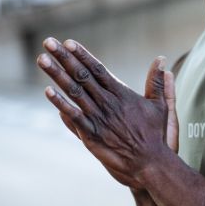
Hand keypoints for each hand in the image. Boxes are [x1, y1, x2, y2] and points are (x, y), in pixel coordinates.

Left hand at [37, 38, 177, 187]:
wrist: (149, 163)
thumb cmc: (156, 135)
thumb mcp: (160, 106)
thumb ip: (157, 82)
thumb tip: (162, 59)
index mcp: (121, 94)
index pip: (97, 69)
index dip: (82, 55)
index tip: (68, 43)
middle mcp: (107, 103)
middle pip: (81, 75)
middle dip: (64, 58)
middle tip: (48, 42)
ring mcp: (98, 118)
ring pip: (73, 92)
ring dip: (56, 75)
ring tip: (42, 60)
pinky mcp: (91, 135)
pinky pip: (72, 116)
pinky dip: (60, 103)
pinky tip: (47, 91)